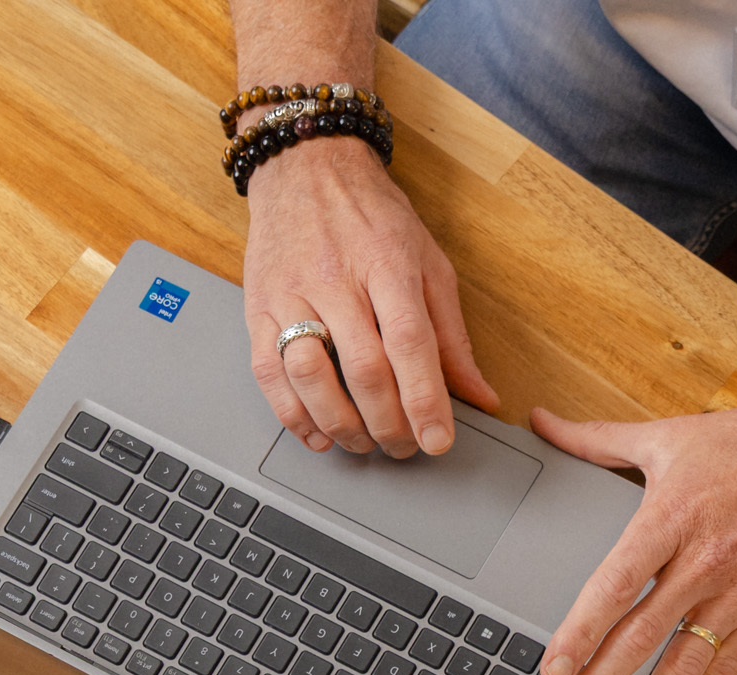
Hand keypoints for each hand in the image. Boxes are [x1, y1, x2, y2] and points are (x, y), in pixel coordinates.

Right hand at [244, 137, 497, 456]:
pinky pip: (269, 373)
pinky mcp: (257, 307)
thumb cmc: (370, 215)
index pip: (409, 342)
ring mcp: (291, 293)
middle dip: (389, 424)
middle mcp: (336, 278)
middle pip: (363, 369)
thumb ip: (451, 334)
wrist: (305, 165)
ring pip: (312, 376)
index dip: (424, 400)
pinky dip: (293, 415)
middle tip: (404, 447)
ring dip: (341, 425)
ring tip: (364, 443)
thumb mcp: (427, 261)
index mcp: (387, 264)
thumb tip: (479, 394)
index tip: (438, 441)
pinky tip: (318, 433)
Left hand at [531, 397, 736, 674]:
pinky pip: (727, 669)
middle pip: (642, 637)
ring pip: (684, 666)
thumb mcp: (672, 434)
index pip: (617, 585)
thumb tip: (543, 424)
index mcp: (673, 515)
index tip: (552, 669)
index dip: (581, 631)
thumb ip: (599, 441)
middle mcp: (706, 561)